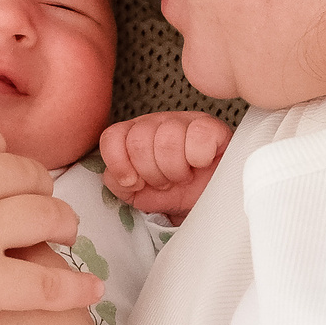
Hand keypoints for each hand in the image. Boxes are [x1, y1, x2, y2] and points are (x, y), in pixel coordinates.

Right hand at [0, 122, 100, 324]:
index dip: (1, 157)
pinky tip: (89, 292)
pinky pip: (50, 283)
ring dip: (65, 225)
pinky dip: (76, 288)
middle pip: (25, 172)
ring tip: (68, 236)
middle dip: (39, 188)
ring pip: (49, 215)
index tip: (4, 171)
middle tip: (42, 204)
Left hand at [99, 111, 230, 217]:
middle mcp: (158, 123)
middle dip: (151, 173)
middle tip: (166, 182)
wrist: (209, 204)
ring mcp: (185, 121)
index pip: (112, 136)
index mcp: (135, 134)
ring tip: (183, 177)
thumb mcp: (138, 193)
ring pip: (167, 140)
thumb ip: (117, 182)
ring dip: (175, 169)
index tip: (136, 183)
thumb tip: (118, 176)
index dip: (121, 165)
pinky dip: (198, 158)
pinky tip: (201, 165)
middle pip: (138, 141)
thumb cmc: (175, 194)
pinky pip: (199, 136)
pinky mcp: (213, 127)